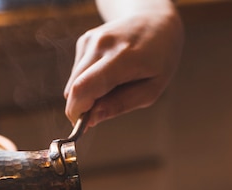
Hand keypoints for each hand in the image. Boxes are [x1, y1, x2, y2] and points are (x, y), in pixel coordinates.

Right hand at [64, 6, 182, 125]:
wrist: (156, 21)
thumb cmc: (158, 58)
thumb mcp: (151, 89)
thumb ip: (121, 104)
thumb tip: (91, 119)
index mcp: (122, 57)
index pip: (84, 88)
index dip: (77, 112)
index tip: (83, 126)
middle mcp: (101, 45)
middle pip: (74, 88)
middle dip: (81, 107)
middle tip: (102, 111)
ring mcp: (90, 40)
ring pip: (73, 82)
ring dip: (86, 94)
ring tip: (113, 87)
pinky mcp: (84, 40)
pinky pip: (77, 73)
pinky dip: (87, 81)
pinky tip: (108, 74)